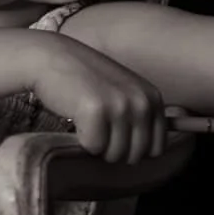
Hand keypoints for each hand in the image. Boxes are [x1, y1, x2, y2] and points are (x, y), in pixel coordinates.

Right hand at [29, 38, 172, 162]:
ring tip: (86, 120)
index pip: (156, 149)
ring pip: (114, 155)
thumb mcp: (124, 91)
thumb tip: (163, 139)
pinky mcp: (96, 111)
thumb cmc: (84, 79)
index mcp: (153, 98)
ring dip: (96, 145)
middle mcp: (142, 101)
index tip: (115, 134)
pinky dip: (80, 138)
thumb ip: (142, 115)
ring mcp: (120, 106)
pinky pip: (93, 147)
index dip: (132, 149)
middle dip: (113, 151)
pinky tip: (76, 116)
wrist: (50, 58)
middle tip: (97, 127)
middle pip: (135, 156)